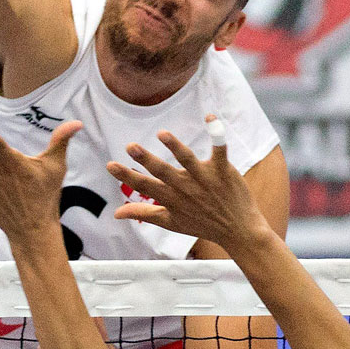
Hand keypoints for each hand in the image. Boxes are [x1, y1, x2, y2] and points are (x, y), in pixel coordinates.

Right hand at [105, 116, 273, 251]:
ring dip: (176, 147)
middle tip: (130, 146)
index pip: (145, 186)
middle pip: (163, 172)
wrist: (239, 230)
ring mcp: (205, 178)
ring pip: (188, 160)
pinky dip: (217, 134)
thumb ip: (142, 213)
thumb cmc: (202, 224)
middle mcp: (186, 188)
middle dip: (146, 160)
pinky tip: (210, 117)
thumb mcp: (170, 222)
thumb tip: (116, 214)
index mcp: (171, 199)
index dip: (126, 176)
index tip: (110, 165)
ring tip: (162, 134)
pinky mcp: (222, 170)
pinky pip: (219, 150)